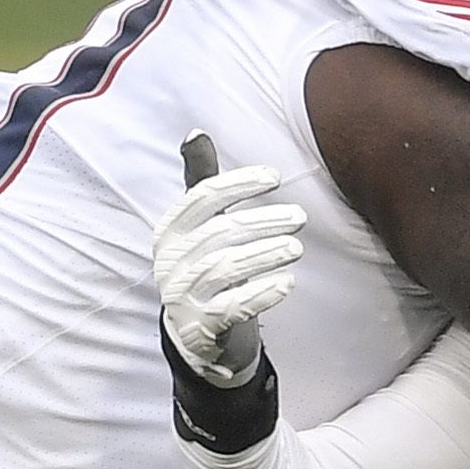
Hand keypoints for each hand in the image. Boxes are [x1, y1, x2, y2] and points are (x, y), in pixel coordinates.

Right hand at [153, 141, 304, 387]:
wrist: (198, 336)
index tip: (274, 177)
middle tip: (300, 216)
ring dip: (265, 255)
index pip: (201, 199)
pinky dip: (261, 294)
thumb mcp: (199, 227)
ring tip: (295, 246)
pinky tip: (286, 283)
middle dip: (262, 222)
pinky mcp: (203, 327)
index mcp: (169, 232)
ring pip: (226, 268)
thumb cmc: (204, 268)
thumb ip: (200, 183)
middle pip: (219, 234)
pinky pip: (232, 308)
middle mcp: (171, 262)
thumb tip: (195, 132)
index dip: (237, 184)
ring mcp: (184, 296)